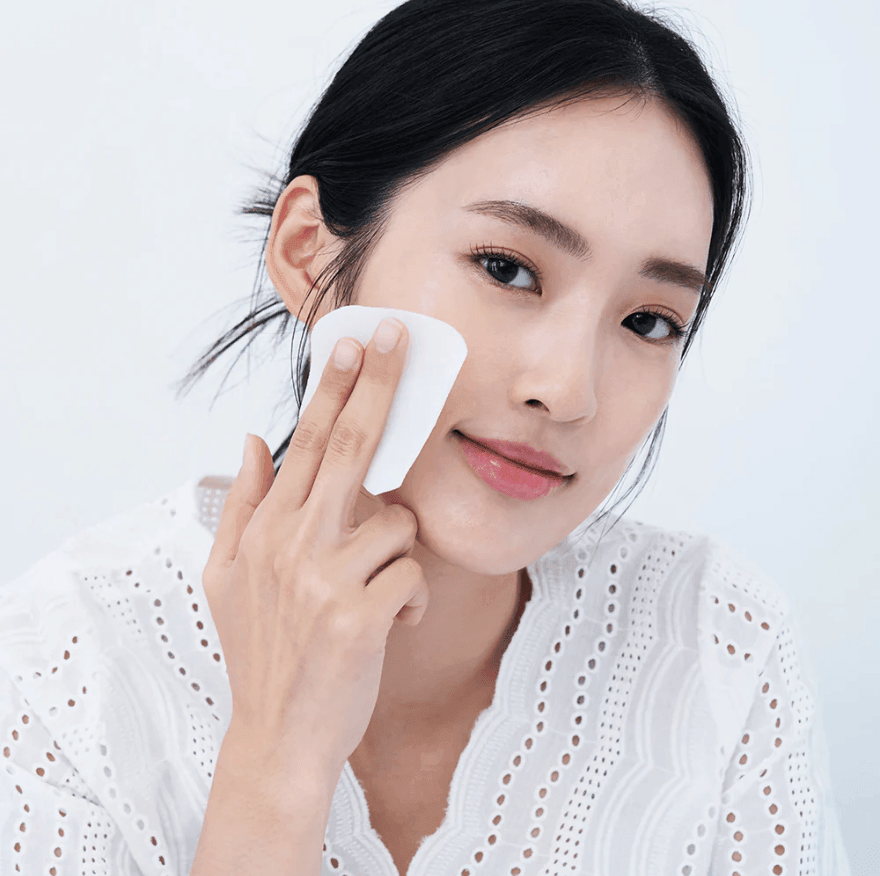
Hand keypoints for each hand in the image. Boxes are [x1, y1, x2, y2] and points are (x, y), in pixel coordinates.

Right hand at [201, 317, 428, 787]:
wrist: (278, 737)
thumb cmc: (261, 652)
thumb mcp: (227, 577)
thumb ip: (243, 504)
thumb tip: (251, 439)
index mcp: (266, 530)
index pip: (306, 442)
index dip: (332, 389)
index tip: (352, 344)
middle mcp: (293, 544)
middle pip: (349, 447)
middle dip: (377, 385)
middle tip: (398, 337)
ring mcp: (325, 578)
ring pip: (398, 522)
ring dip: (399, 554)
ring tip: (376, 592)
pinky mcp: (361, 615)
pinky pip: (413, 575)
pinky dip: (412, 599)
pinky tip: (391, 625)